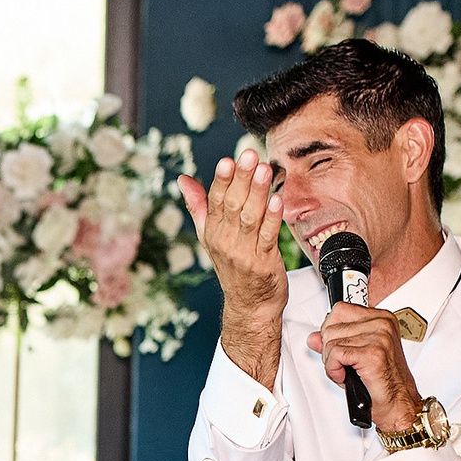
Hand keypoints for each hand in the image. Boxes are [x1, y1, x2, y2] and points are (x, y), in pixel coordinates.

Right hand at [178, 151, 288, 384]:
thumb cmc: (233, 266)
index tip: (228, 160)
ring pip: (250, 218)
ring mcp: (244, 253)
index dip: (222, 180)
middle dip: (242, 178)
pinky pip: (268, 237)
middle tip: (250, 155)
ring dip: (258, 193)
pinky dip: (273, 219)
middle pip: (233, 205)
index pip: (216, 200)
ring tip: (265, 170)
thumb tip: (183, 179)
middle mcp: (225, 241)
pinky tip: (277, 200)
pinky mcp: (263, 263)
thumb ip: (198, 205)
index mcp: (212, 231)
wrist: (250, 305)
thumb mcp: (210, 236)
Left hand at [309, 301, 422, 433]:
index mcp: (381, 318)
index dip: (331, 331)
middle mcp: (382, 323)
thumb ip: (334, 342)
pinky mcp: (373, 353)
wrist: (397, 403)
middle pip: (331, 327)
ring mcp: (379, 336)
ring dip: (331, 363)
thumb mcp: (354, 356)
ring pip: (331, 342)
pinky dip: (334, 370)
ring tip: (346, 372)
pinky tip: (345, 377)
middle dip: (329, 350)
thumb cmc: (382, 382)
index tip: (338, 348)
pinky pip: (335, 355)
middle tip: (343, 365)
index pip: (339, 310)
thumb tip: (314, 337)